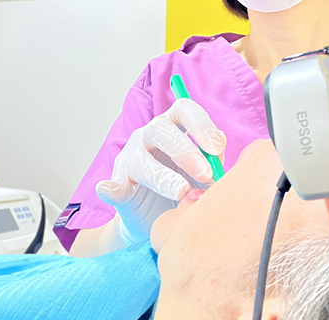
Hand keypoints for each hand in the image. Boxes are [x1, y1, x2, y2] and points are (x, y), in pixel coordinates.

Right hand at [96, 98, 225, 243]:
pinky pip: (112, 185)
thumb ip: (212, 161)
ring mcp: (130, 158)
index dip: (201, 125)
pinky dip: (110, 187)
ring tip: (182, 191)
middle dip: (186, 151)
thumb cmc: (185, 187)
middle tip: (206, 173)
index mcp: (173, 126)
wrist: (158, 218)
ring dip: (163, 176)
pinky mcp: (118, 185)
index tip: (217, 149)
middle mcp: (149, 136)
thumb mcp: (203, 173)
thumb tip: (219, 153)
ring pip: (142, 161)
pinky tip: (109, 190)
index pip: (184, 110)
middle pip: (162, 131)